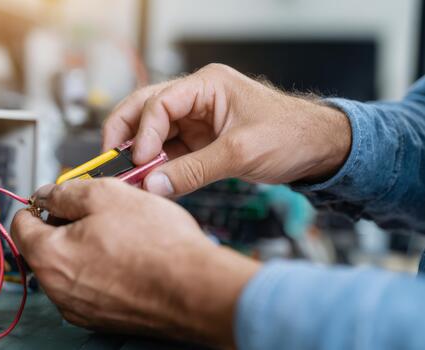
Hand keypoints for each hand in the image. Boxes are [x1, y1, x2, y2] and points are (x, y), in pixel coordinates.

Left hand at [11, 179, 259, 346]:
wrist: (197, 290)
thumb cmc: (157, 245)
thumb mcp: (106, 194)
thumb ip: (65, 191)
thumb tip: (47, 194)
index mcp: (50, 257)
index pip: (21, 224)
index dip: (38, 203)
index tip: (56, 196)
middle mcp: (58, 290)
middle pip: (45, 246)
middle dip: (65, 223)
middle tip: (96, 208)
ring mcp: (81, 308)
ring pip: (69, 266)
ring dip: (85, 245)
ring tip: (118, 230)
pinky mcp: (104, 318)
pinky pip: (90, 286)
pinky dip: (101, 268)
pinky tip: (127, 255)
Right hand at [103, 63, 351, 195]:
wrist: (319, 149)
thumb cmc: (291, 135)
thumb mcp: (240, 153)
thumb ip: (193, 171)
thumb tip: (153, 186)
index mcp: (206, 85)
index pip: (160, 102)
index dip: (144, 131)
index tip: (139, 160)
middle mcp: (196, 99)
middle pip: (145, 110)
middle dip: (125, 134)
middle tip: (110, 160)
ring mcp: (196, 121)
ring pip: (153, 133)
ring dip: (140, 154)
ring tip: (129, 177)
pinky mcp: (200, 142)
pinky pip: (169, 153)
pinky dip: (158, 167)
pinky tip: (151, 183)